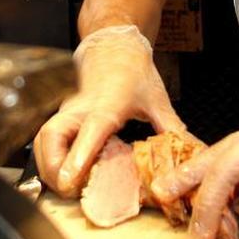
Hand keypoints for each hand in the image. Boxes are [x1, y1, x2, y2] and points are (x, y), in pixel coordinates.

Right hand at [33, 24, 185, 197]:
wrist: (114, 46)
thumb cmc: (134, 72)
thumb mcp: (157, 101)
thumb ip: (173, 130)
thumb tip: (194, 153)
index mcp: (107, 105)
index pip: (90, 131)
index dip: (80, 156)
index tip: (72, 181)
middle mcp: (80, 109)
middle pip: (52, 137)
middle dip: (53, 169)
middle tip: (70, 192)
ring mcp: (67, 112)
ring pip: (44, 139)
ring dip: (48, 167)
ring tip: (66, 188)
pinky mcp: (61, 117)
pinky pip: (46, 139)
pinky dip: (48, 159)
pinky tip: (64, 174)